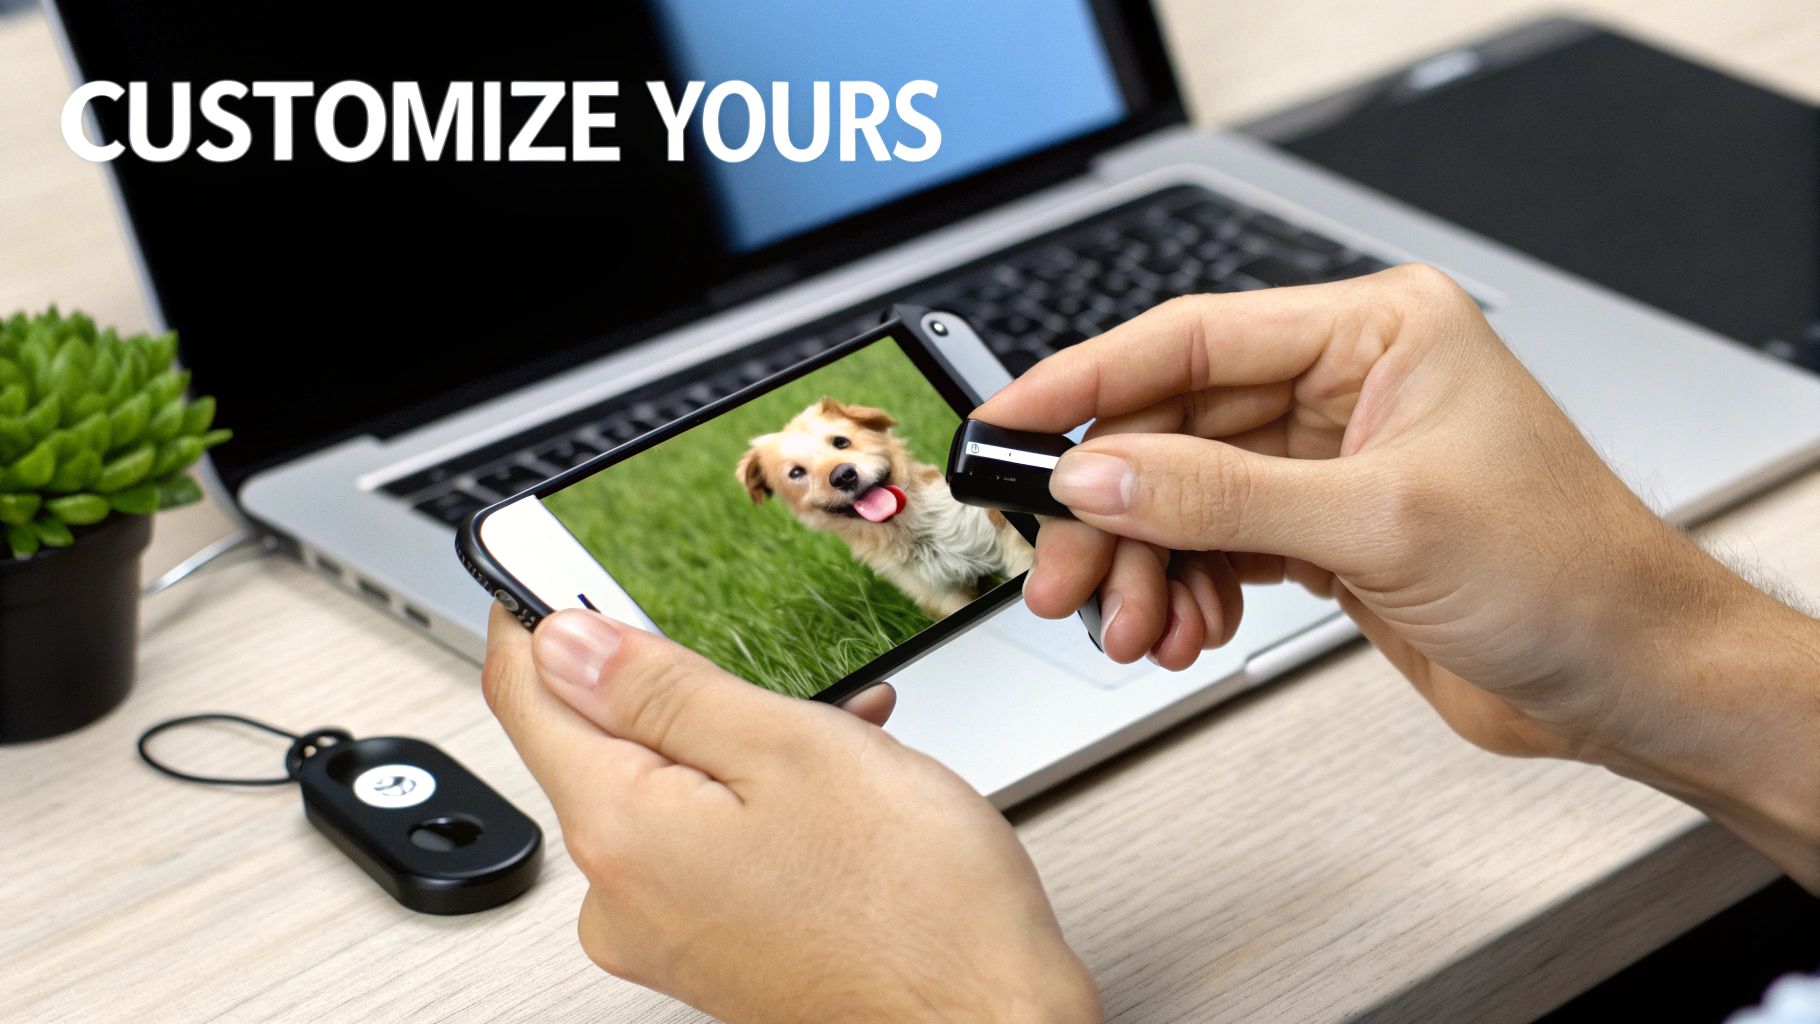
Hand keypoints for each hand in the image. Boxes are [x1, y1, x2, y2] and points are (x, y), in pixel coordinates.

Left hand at [482, 604, 1099, 1023]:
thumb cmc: (916, 905)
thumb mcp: (790, 747)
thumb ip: (663, 689)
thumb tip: (565, 642)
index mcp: (623, 833)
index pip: (526, 698)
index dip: (533, 619)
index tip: (549, 571)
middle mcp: (621, 898)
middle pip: (601, 746)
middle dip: (675, 687)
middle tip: (754, 657)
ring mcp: (665, 933)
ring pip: (668, 790)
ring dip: (737, 740)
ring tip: (837, 727)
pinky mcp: (710, 951)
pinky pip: (705, 842)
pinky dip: (758, 797)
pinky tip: (836, 778)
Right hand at [977, 266, 1819, 883]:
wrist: (1629, 678)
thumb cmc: (1569, 571)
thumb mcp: (1381, 522)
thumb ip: (1222, 496)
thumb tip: (1101, 475)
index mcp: (1376, 332)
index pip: (1192, 339)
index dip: (1087, 382)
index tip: (1010, 423)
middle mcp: (1344, 387)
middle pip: (1172, 428)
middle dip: (1111, 508)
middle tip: (1061, 569)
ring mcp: (1326, 463)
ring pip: (1182, 498)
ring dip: (1142, 567)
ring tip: (1128, 623)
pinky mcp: (1321, 533)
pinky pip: (1212, 549)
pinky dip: (1184, 593)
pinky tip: (1183, 628)